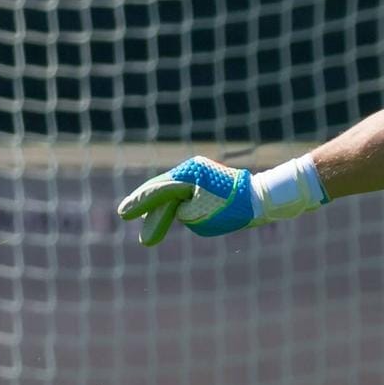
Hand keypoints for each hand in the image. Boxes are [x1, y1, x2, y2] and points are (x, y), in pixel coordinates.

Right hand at [116, 157, 263, 245]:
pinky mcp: (204, 182)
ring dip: (155, 202)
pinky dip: (167, 201)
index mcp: (190, 174)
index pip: (160, 191)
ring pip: (168, 189)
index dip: (140, 202)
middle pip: (160, 188)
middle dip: (143, 202)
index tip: (123, 213)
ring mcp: (198, 174)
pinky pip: (178, 192)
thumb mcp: (200, 212)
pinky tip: (158, 208)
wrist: (259, 198)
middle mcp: (192, 170)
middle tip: (124, 213)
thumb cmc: (234, 207)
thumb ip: (178, 211)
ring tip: (133, 211)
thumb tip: (171, 210)